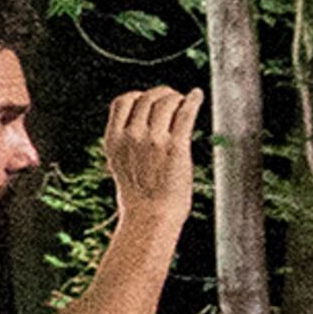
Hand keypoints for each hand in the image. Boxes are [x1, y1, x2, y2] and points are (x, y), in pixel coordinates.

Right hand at [101, 87, 201, 224]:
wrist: (151, 219)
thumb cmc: (139, 197)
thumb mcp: (120, 164)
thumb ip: (126, 141)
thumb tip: (138, 123)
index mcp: (114, 139)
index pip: (123, 101)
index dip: (139, 96)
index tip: (151, 101)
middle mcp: (132, 136)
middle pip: (147, 98)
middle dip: (162, 94)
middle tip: (173, 99)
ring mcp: (153, 140)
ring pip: (166, 102)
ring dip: (177, 98)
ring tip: (185, 102)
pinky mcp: (175, 146)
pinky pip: (185, 114)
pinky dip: (193, 100)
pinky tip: (198, 95)